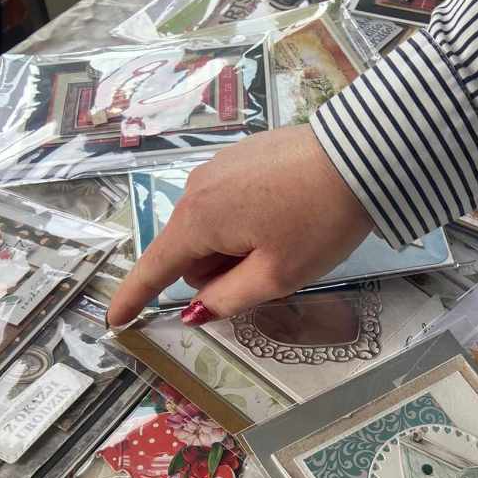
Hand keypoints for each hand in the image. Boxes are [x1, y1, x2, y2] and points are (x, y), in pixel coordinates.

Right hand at [106, 124, 374, 326]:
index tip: (117, 322)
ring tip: (284, 241)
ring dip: (234, 247)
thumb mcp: (276, 276)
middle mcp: (196, 188)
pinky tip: (285, 217)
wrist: (360, 155)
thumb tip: (195, 311)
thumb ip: (228, 299)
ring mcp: (218, 166)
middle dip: (217, 272)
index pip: (156, 268)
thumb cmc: (318, 222)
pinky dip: (246, 221)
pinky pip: (227, 203)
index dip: (135, 298)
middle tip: (270, 271)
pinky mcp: (241, 155)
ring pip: (211, 228)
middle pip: (190, 252)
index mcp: (198, 220)